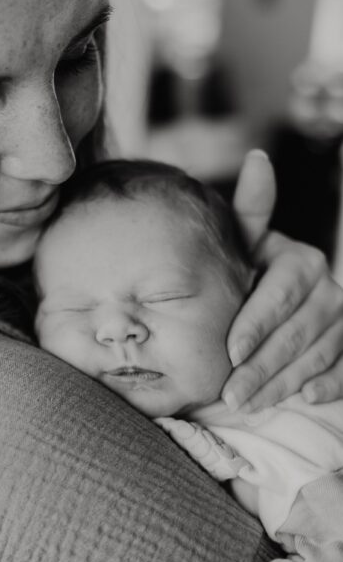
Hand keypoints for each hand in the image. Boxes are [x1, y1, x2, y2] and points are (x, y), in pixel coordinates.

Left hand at [224, 150, 342, 410]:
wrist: (265, 298)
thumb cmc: (247, 272)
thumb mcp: (243, 245)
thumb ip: (249, 212)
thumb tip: (260, 157)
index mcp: (302, 261)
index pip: (283, 293)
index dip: (257, 323)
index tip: (230, 351)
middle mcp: (328, 288)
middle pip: (299, 331)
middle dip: (263, 366)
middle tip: (230, 394)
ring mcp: (341, 320)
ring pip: (318, 355)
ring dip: (284, 383)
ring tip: (247, 404)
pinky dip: (328, 384)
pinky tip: (305, 398)